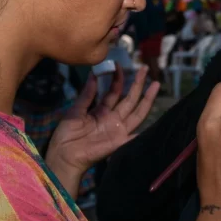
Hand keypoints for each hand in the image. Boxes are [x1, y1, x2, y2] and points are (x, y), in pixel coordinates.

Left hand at [46, 64, 159, 195]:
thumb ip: (87, 94)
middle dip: (138, 83)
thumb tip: (94, 74)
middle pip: (130, 98)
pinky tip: (156, 120)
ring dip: (147, 99)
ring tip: (156, 84)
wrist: (64, 155)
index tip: (119, 65)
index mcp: (102, 110)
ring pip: (137, 112)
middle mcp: (113, 118)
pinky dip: (145, 130)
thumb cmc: (67, 134)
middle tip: (145, 68)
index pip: (115, 91)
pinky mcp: (120, 142)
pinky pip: (135, 135)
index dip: (118, 79)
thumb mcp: (76, 110)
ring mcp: (118, 129)